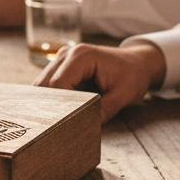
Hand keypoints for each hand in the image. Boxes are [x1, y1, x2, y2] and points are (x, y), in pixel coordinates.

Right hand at [34, 42, 165, 122]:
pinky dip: (52, 97)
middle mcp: (67, 54)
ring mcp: (62, 57)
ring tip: (57, 119)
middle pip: (44, 83)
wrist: (137, 62)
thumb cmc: (132, 75)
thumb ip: (106, 108)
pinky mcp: (61, 65)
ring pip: (42, 84)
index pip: (57, 84)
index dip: (58, 105)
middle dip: (49, 105)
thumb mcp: (125, 94)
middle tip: (56, 126)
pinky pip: (49, 83)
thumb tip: (88, 125)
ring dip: (49, 101)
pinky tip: (59, 110)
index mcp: (81, 56)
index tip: (63, 123)